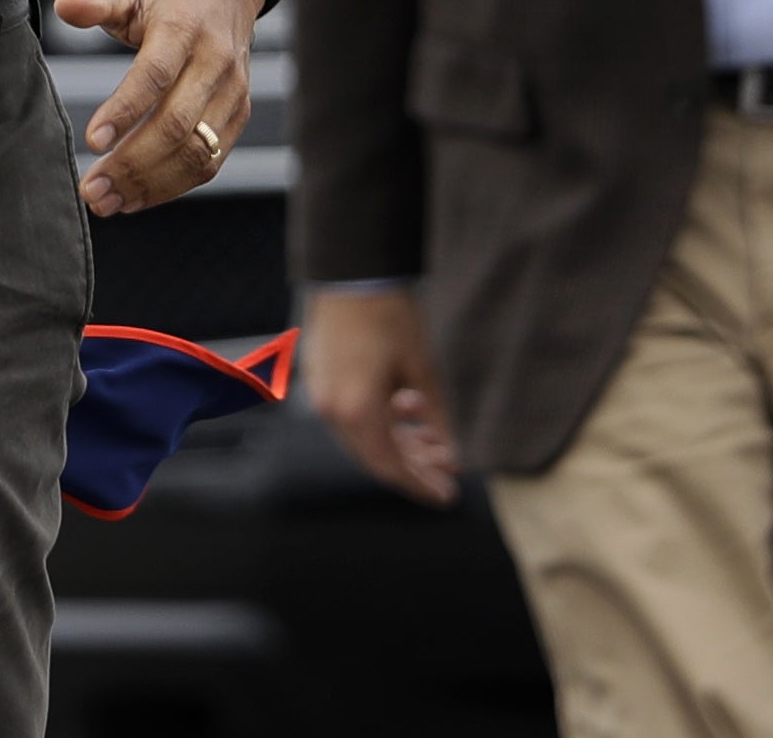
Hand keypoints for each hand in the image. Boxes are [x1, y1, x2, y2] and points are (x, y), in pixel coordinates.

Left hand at [55, 0, 263, 215]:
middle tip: (92, 188)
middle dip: (132, 162)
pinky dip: (173, 185)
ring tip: (107, 202)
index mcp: (183, 29)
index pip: (154, 76)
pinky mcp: (238, 115)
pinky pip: (210, 160)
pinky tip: (135, 198)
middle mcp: (214, 64)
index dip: (124, 111)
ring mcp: (231, 93)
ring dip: (151, 184)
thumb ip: (96, 3)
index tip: (92, 142)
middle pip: (176, 124)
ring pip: (197, 151)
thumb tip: (64, 7)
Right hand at [304, 287, 460, 504]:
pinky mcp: (320, 380)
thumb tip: (452, 455)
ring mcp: (322, 394)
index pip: (390, 466)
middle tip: (446, 475)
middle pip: (375, 457)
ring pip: (363, 438)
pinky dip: (379, 424)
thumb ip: (437, 418)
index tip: (447, 496)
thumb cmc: (389, 318)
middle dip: (413, 468)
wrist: (350, 275)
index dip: (420, 485)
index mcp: (357, 410)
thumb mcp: (423, 370)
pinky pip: (351, 417)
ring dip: (398, 444)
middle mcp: (332, 409)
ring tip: (433, 441)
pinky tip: (406, 413)